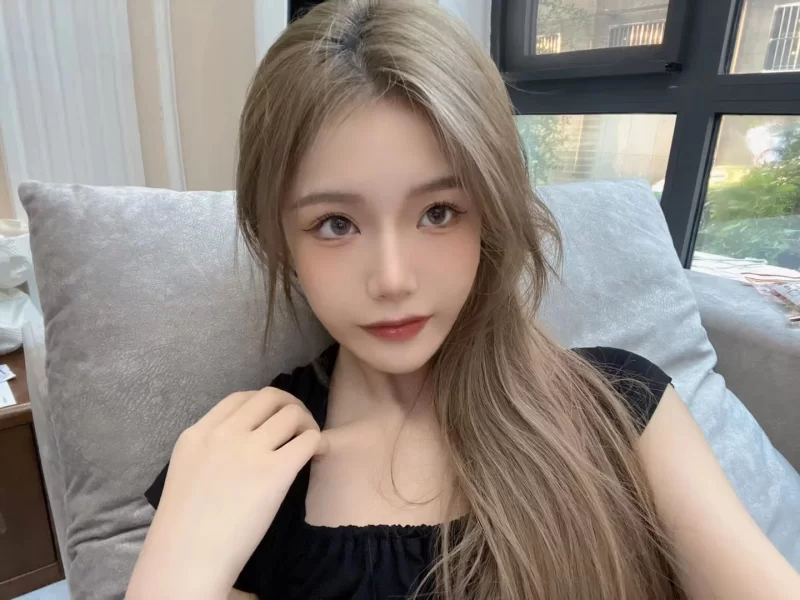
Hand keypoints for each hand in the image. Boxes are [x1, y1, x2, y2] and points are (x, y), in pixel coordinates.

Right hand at [128, 387, 327, 598]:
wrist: (186, 560)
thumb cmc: (184, 528)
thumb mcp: (186, 470)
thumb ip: (211, 450)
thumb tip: (245, 441)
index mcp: (198, 434)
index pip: (240, 397)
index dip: (264, 404)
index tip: (273, 420)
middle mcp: (224, 434)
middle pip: (270, 397)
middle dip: (290, 406)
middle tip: (298, 427)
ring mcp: (249, 451)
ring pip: (292, 414)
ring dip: (307, 424)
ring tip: (309, 444)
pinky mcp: (274, 472)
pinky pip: (309, 439)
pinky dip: (319, 443)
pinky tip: (318, 456)